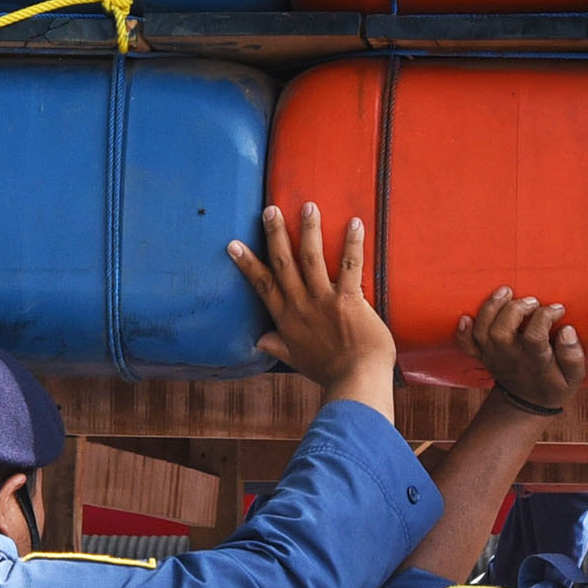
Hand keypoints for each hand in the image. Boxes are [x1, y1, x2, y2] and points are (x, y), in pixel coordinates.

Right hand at [225, 202, 393, 399]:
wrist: (354, 382)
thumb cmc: (329, 372)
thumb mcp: (297, 359)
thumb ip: (277, 346)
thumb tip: (258, 342)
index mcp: (286, 318)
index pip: (262, 285)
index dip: (247, 263)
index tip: (233, 243)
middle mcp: (301, 305)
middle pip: (284, 263)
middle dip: (275, 234)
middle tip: (270, 209)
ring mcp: (324, 301)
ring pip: (311, 258)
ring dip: (309, 230)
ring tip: (308, 205)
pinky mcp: (349, 300)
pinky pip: (350, 266)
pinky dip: (352, 244)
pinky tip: (354, 222)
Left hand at [458, 290, 586, 412]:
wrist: (526, 402)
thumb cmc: (554, 384)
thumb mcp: (573, 378)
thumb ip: (573, 356)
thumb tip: (567, 330)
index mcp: (535, 362)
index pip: (535, 337)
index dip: (546, 317)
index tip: (558, 309)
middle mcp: (510, 358)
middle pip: (501, 332)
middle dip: (514, 310)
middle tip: (532, 300)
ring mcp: (493, 356)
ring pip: (482, 332)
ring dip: (490, 308)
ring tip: (505, 291)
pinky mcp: (482, 355)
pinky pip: (466, 344)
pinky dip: (463, 331)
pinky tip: (465, 317)